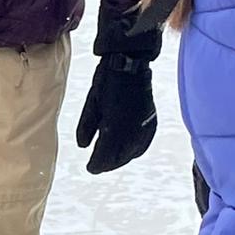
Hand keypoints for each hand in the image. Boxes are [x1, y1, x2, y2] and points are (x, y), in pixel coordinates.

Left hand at [76, 56, 155, 172]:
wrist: (130, 67)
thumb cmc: (106, 83)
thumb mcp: (91, 105)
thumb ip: (86, 128)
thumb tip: (83, 147)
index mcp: (114, 127)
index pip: (105, 157)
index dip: (96, 165)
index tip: (90, 168)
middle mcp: (131, 132)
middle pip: (119, 158)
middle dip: (107, 164)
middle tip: (98, 166)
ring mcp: (144, 128)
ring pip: (132, 154)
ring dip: (121, 159)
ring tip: (110, 161)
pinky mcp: (152, 123)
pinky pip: (143, 145)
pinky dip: (134, 151)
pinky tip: (127, 151)